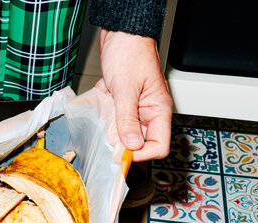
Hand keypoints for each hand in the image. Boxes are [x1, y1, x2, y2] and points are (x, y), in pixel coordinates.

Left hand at [97, 30, 172, 161]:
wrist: (120, 33)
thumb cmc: (130, 52)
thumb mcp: (126, 88)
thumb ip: (127, 119)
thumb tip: (131, 145)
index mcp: (158, 109)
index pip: (158, 145)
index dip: (141, 154)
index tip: (122, 154)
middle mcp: (148, 112)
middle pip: (139, 142)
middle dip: (121, 143)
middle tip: (106, 140)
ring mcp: (135, 108)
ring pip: (123, 131)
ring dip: (111, 130)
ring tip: (102, 120)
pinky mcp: (122, 103)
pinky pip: (114, 119)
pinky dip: (104, 117)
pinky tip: (99, 109)